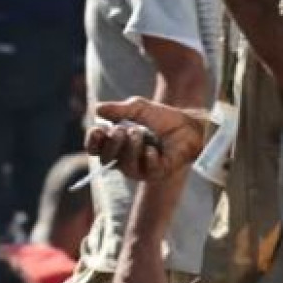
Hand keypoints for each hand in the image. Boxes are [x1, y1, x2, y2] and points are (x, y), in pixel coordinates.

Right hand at [84, 98, 207, 182]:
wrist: (190, 124)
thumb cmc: (163, 117)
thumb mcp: (138, 107)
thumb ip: (117, 109)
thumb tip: (96, 109)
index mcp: (117, 144)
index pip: (96, 149)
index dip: (92, 141)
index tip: (98, 130)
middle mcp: (125, 159)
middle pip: (106, 159)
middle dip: (112, 143)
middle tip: (122, 130)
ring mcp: (141, 169)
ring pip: (125, 166)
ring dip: (130, 149)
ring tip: (139, 133)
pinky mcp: (157, 174)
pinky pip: (146, 170)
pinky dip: (148, 158)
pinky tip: (154, 150)